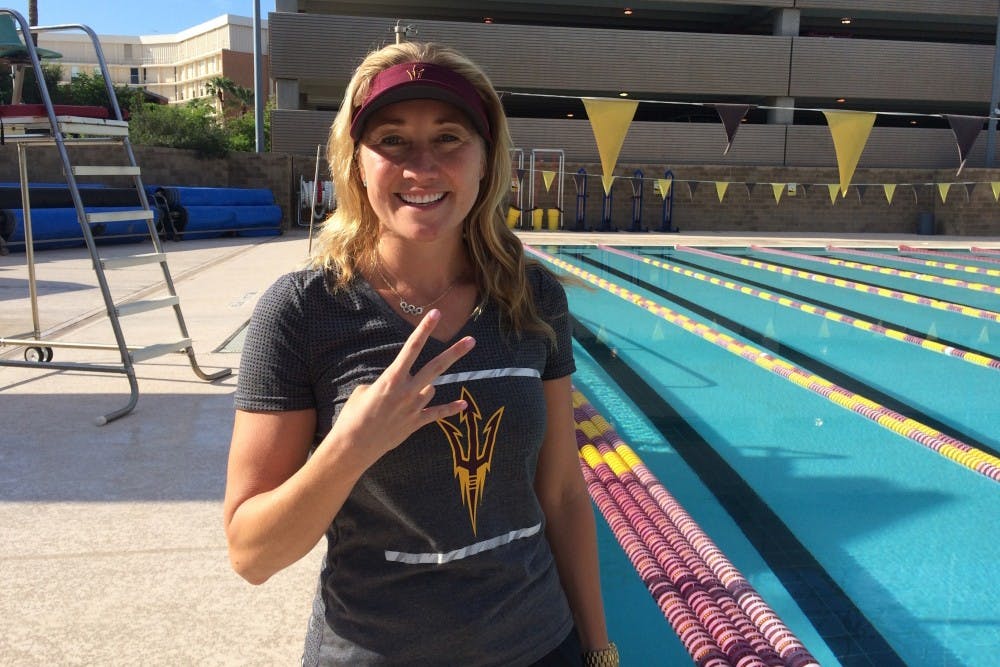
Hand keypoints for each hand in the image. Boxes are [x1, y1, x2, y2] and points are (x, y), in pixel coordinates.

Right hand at [324, 309, 473, 468]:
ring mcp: (414, 408)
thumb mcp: (364, 390)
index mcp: (392, 378)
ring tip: (401, 400)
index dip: (424, 329)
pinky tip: (463, 405)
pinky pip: (437, 413)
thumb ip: (388, 382)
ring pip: (431, 389)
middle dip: (455, 352)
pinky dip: (450, 409)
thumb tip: (401, 383)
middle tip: (471, 340)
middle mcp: (407, 391)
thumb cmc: (354, 414)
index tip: (435, 313)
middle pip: (436, 366)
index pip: (412, 348)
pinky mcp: (415, 423)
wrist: (353, 445)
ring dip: (424, 389)